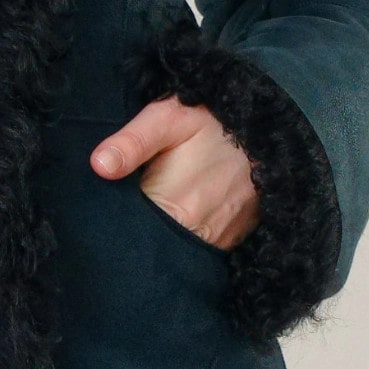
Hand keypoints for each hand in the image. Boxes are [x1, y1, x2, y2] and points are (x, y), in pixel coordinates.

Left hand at [90, 97, 257, 249]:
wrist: (270, 129)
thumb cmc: (211, 122)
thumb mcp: (167, 119)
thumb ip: (132, 142)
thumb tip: (98, 166)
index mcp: (174, 207)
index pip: (129, 232)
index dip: (114, 220)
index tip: (105, 207)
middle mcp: (198, 233)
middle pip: (152, 244)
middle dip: (137, 228)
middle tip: (134, 201)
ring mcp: (218, 241)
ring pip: (177, 249)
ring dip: (163, 233)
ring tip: (157, 206)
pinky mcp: (233, 241)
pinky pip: (201, 247)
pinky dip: (187, 235)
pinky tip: (181, 214)